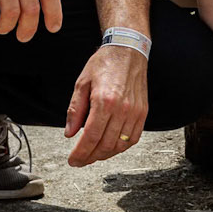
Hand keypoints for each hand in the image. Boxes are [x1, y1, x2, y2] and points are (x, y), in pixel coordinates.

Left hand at [64, 45, 149, 164]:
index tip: (73, 160)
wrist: (128, 50)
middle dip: (90, 157)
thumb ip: (75, 110)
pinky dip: (121, 147)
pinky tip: (111, 147)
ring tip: (94, 155)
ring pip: (120, 145)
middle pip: (105, 145)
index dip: (80, 153)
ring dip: (105, 154)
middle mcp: (121, 108)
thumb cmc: (105, 63)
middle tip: (81, 160)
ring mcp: (134, 112)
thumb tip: (69, 132)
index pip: (90, 137)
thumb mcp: (82, 83)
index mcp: (104, 100)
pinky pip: (133, 138)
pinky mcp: (143, 112)